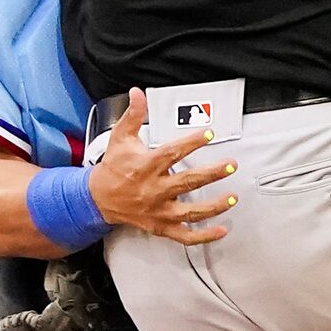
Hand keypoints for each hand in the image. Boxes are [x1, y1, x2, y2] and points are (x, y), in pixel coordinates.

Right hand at [89, 88, 237, 245]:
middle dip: (211, 174)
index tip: (209, 134)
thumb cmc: (113, 167)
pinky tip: (220, 231)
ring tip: (232, 198)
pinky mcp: (160, 226)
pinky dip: (203, 236)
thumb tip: (138, 94)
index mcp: (145, 167)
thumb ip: (132, 115)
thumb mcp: (120, 138)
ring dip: (213, 206)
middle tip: (230, 166)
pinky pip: (184, 236)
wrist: (98, 198)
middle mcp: (153, 190)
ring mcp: (158, 210)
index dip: (191, 142)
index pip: (171, 153)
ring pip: (189, 212)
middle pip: (186, 182)